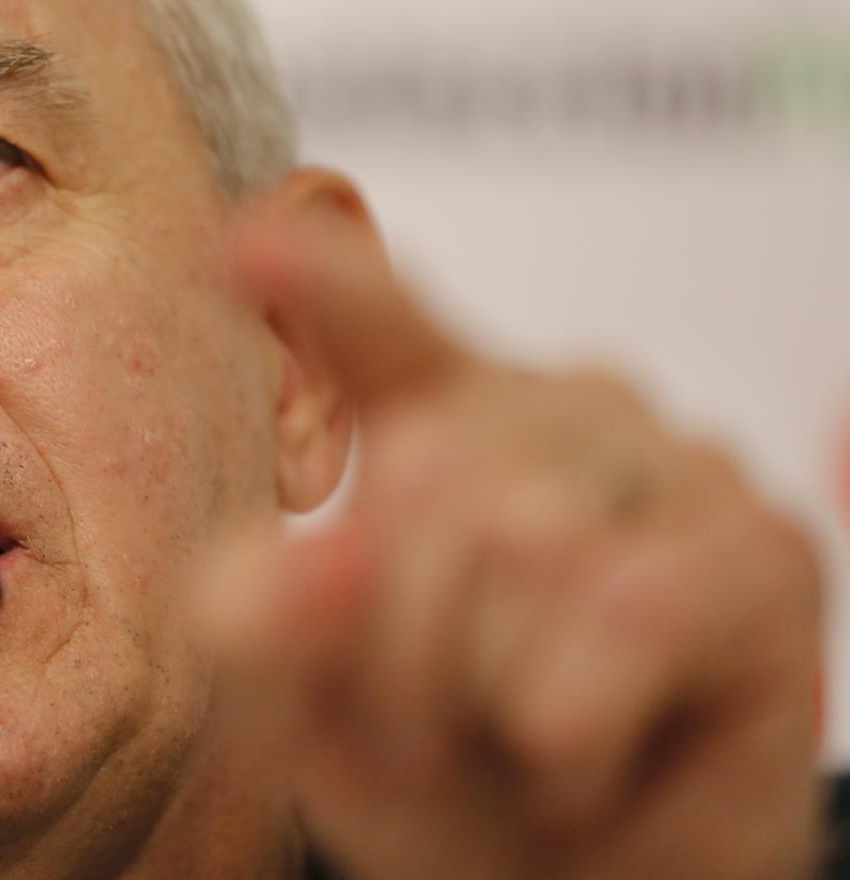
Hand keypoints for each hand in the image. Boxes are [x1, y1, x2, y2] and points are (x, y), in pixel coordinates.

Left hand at [201, 205, 824, 879]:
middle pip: (425, 477)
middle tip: (433, 731)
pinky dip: (571, 727)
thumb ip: (260, 622)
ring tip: (515, 744)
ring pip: (522, 542)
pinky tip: (581, 760)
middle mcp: (557, 408)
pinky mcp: (760, 551)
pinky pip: (623, 609)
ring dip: (484, 701)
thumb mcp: (302, 703)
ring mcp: (671, 463)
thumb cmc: (442, 771)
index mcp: (437, 417)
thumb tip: (317, 554)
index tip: (249, 238)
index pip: (379, 323)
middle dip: (396, 651)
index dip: (325, 279)